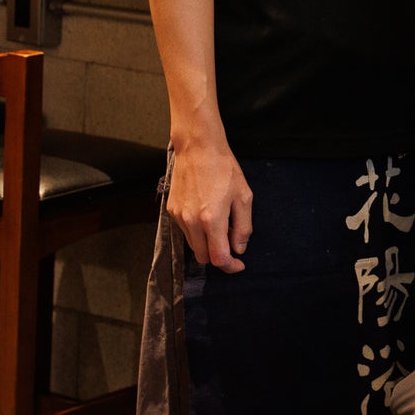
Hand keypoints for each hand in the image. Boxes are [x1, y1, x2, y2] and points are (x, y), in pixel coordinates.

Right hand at [167, 135, 252, 272]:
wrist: (198, 148)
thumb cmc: (225, 170)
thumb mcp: (244, 197)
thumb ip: (243, 227)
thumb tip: (239, 249)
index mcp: (211, 220)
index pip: (218, 258)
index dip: (230, 266)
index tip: (239, 264)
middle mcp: (191, 222)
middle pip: (203, 257)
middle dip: (219, 256)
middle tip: (232, 242)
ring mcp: (179, 217)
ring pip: (193, 245)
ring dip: (207, 243)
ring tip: (220, 223)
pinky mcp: (171, 211)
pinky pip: (185, 231)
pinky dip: (197, 231)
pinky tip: (206, 214)